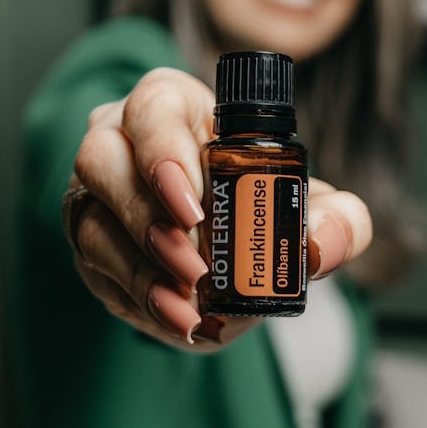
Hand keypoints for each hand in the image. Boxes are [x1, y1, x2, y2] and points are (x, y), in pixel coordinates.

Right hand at [62, 67, 371, 349]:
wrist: (230, 254)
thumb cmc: (261, 206)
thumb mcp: (310, 208)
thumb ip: (337, 220)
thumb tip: (322, 246)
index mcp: (173, 109)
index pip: (152, 107)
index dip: (164, 152)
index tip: (195, 205)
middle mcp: (120, 142)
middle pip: (101, 159)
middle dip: (147, 217)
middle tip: (196, 266)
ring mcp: (95, 195)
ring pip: (90, 220)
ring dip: (139, 270)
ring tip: (189, 307)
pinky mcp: (89, 244)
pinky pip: (94, 269)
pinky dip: (138, 299)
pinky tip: (178, 320)